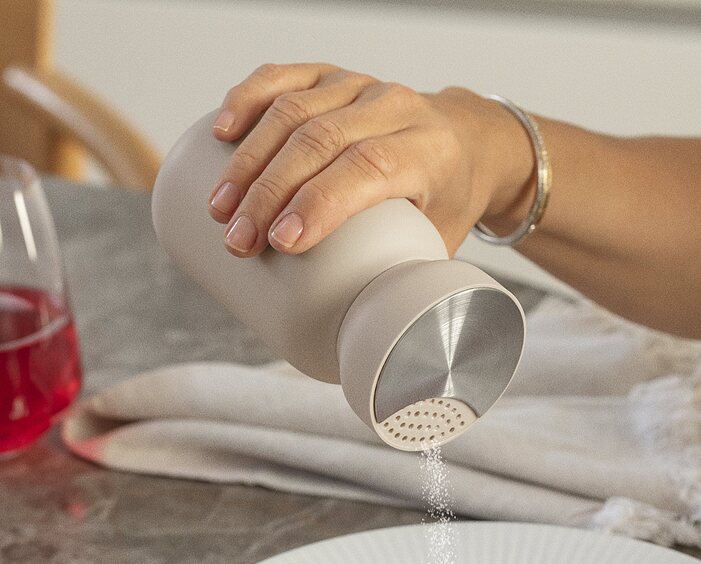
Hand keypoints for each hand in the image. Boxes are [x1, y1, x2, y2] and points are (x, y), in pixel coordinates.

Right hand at [208, 63, 527, 256]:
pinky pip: (284, 78)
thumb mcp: (442, 239)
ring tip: (220, 208)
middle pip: (320, 141)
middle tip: (237, 240)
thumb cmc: (448, 201)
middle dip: (269, 193)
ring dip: (248, 161)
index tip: (281, 243)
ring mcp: (361, 87)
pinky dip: (248, 100)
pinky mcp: (333, 77)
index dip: (319, 203)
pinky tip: (222, 132)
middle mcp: (396, 108)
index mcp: (428, 151)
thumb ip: (408, 274)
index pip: (368, 167)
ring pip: (294, 111)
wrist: (465, 142)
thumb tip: (368, 333)